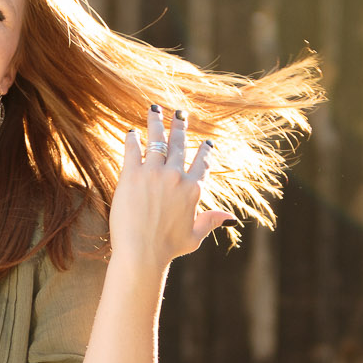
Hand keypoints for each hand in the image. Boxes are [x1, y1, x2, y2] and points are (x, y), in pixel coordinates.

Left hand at [112, 104, 235, 269]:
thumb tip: (230, 217)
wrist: (142, 253)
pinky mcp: (132, 175)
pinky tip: (131, 132)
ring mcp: (154, 173)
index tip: (206, 143)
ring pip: (157, 140)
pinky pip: (132, 150)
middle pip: (179, 144)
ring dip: (156, 123)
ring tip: (155, 110)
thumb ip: (211, 221)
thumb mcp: (194, 236)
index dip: (205, 151)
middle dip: (180, 126)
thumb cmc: (168, 248)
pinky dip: (132, 139)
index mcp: (193, 189)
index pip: (203, 163)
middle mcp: (176, 176)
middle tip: (179, 113)